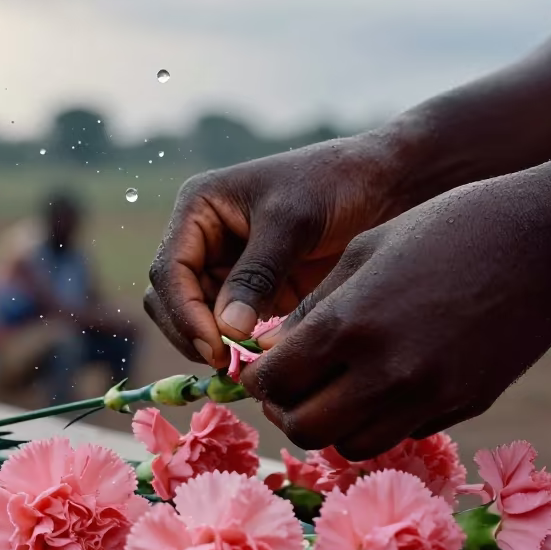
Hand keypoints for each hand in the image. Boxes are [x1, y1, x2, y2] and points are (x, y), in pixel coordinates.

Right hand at [143, 134, 405, 365]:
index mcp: (198, 210)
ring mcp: (228, 268)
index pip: (170, 270)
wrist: (380, 184)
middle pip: (172, 300)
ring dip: (214, 345)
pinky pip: (233, 329)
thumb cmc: (331, 184)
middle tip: (228, 364)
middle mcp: (203, 240)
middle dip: (193, 333)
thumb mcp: (291, 222)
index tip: (214, 346)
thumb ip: (257, 274)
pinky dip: (241, 348)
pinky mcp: (255, 292)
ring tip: (246, 365)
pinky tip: (264, 360)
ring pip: (198, 320)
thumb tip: (227, 330)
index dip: (184, 312)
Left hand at [244, 173, 550, 455]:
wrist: (543, 239)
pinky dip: (382, 420)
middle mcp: (385, 370)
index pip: (274, 383)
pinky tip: (388, 382)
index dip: (257, 381)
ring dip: (334, 424)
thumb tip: (272, 353)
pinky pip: (403, 434)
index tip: (263, 369)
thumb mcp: (364, 251)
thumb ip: (313, 308)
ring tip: (337, 388)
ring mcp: (429, 395)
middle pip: (305, 430)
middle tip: (292, 387)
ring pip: (353, 446)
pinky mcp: (465, 406)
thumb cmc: (444, 228)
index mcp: (349, 323)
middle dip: (288, 412)